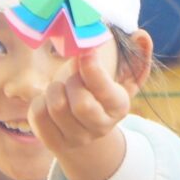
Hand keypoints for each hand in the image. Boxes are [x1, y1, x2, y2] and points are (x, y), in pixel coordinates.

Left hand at [28, 50, 129, 179]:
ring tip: (61, 86)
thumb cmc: (100, 92)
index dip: (91, 69)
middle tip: (72, 74)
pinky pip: (38, 116)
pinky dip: (39, 101)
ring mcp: (77, 138)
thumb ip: (135, 55)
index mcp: (119, 107)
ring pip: (56, 108)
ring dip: (54, 89)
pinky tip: (48, 100)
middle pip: (80, 104)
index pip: (103, 90)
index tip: (84, 52)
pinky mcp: (54, 142)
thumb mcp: (121, 75)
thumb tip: (142, 36)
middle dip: (71, 81)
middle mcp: (100, 127)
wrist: (84, 127)